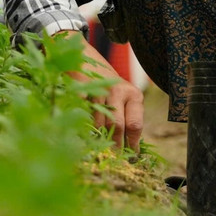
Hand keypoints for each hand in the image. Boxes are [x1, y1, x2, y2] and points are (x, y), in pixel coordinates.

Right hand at [59, 31, 144, 150]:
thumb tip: (129, 149)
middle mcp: (119, 90)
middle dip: (114, 145)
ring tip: (96, 148)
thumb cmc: (106, 85)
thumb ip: (126, 118)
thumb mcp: (122, 97)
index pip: (135, 125)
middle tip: (112, 159)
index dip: (132, 144)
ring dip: (96, 137)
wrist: (85, 57)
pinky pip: (82, 113)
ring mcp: (100, 88)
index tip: (130, 158)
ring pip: (98, 122)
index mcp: (133, 95)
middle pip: (118, 125)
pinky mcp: (82, 87)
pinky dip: (82, 125)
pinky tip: (81, 132)